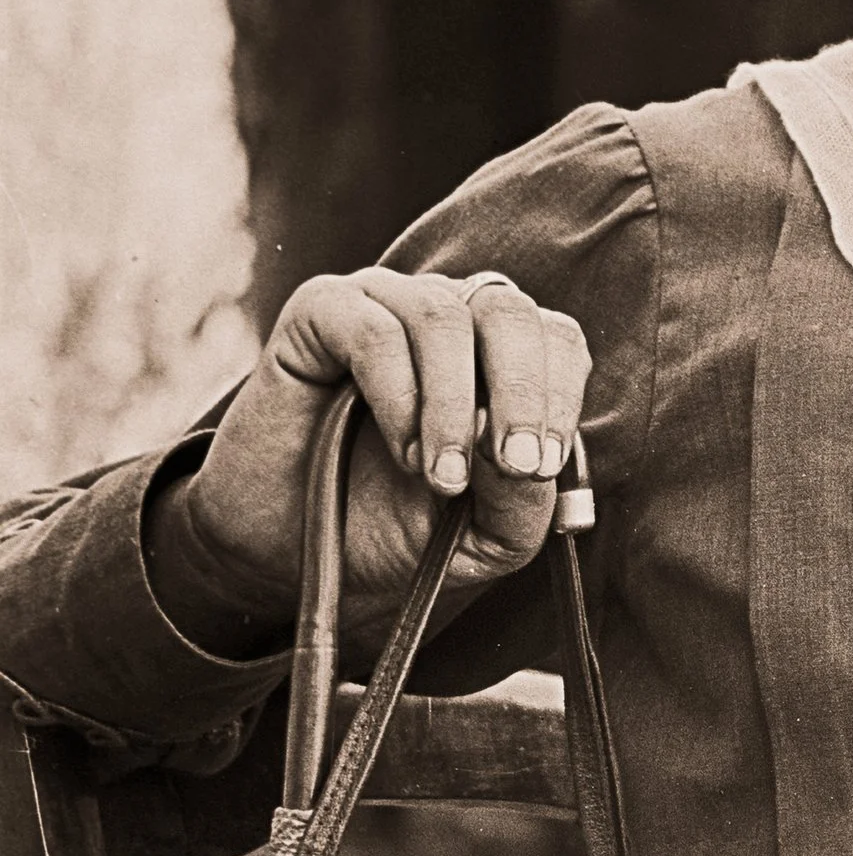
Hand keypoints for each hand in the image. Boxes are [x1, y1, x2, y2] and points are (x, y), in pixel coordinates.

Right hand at [165, 269, 591, 638]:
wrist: (291, 550)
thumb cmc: (396, 529)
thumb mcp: (484, 536)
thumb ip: (523, 500)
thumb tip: (525, 452)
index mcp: (500, 357)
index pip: (556, 339)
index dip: (559, 396)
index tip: (541, 467)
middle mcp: (448, 317)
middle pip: (508, 310)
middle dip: (523, 391)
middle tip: (514, 464)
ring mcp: (383, 305)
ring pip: (442, 315)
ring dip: (454, 403)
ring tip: (442, 476)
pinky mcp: (320, 312)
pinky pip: (373, 329)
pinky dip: (399, 395)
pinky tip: (402, 450)